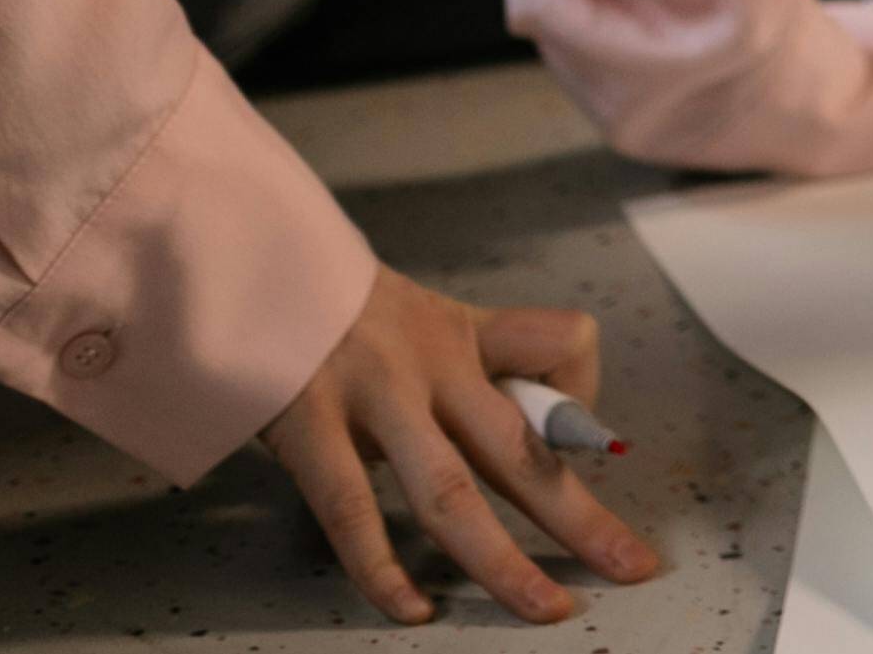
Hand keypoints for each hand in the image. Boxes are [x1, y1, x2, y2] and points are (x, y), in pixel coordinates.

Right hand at [258, 265, 657, 625]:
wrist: (239, 261)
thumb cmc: (329, 308)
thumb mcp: (410, 318)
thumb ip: (457, 373)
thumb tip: (520, 443)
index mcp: (464, 332)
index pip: (564, 345)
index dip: (582, 394)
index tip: (578, 440)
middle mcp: (433, 362)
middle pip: (525, 447)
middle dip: (583, 515)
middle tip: (633, 565)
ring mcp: (373, 394)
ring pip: (452, 492)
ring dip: (502, 560)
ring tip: (546, 610)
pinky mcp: (309, 424)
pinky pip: (353, 507)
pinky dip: (382, 567)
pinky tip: (412, 609)